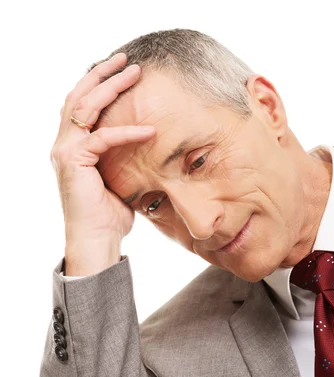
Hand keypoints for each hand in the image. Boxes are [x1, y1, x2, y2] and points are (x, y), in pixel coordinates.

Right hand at [51, 53, 154, 244]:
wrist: (97, 239)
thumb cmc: (109, 215)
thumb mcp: (119, 178)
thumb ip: (122, 158)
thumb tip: (149, 144)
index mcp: (72, 146)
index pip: (81, 105)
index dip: (98, 84)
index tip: (120, 70)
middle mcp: (63, 144)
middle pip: (79, 97)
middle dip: (103, 74)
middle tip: (126, 59)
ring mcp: (64, 151)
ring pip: (85, 107)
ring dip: (110, 86)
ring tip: (133, 73)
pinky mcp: (73, 161)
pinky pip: (102, 138)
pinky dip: (126, 132)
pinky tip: (149, 130)